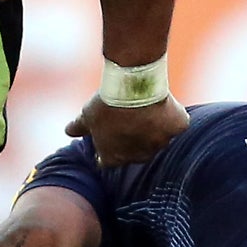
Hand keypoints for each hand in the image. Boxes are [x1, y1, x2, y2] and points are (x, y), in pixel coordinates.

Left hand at [66, 93, 188, 166]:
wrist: (132, 86)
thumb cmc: (107, 103)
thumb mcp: (88, 115)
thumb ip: (79, 127)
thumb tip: (68, 131)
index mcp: (114, 158)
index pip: (109, 160)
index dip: (108, 148)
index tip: (110, 135)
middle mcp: (139, 157)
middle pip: (136, 153)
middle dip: (132, 140)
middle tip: (129, 119)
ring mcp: (161, 143)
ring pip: (158, 139)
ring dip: (153, 129)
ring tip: (145, 108)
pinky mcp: (177, 128)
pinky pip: (177, 124)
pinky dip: (172, 116)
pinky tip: (164, 104)